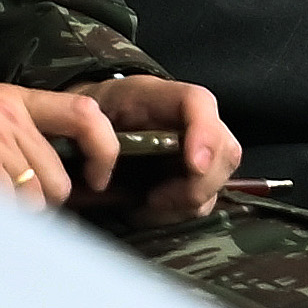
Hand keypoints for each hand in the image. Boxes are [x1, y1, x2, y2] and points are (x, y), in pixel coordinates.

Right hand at [0, 80, 105, 208]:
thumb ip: (20, 135)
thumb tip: (63, 182)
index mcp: (16, 98)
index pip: (86, 114)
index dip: (105, 150)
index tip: (98, 178)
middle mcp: (9, 112)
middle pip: (58, 180)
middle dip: (40, 203)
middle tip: (6, 202)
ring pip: (34, 199)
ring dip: (13, 214)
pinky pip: (6, 206)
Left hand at [81, 74, 239, 224]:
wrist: (83, 130)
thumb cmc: (86, 121)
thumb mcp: (83, 120)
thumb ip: (95, 137)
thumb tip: (101, 176)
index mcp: (157, 96)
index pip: (197, 103)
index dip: (204, 133)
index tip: (193, 165)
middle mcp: (187, 120)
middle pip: (224, 147)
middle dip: (200, 182)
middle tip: (158, 198)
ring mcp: (195, 148)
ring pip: (219, 177)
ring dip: (187, 200)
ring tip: (149, 203)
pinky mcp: (191, 176)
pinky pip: (204, 200)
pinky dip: (179, 210)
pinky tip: (150, 207)